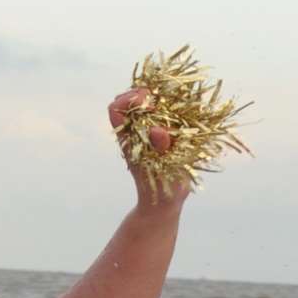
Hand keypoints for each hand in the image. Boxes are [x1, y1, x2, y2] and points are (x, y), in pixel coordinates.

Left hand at [107, 89, 190, 207]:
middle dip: (145, 94)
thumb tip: (157, 130)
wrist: (162, 203)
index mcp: (128, 140)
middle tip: (162, 98)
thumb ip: (160, 149)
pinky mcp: (159, 136)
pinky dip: (168, 108)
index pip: (116, 109)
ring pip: (144, 106)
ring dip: (158, 100)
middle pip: (129, 101)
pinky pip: (160, 115)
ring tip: (173, 103)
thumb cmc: (161, 189)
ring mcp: (145, 134)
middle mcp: (134, 133)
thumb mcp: (163, 170)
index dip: (129, 99)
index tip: (148, 100)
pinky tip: (181, 113)